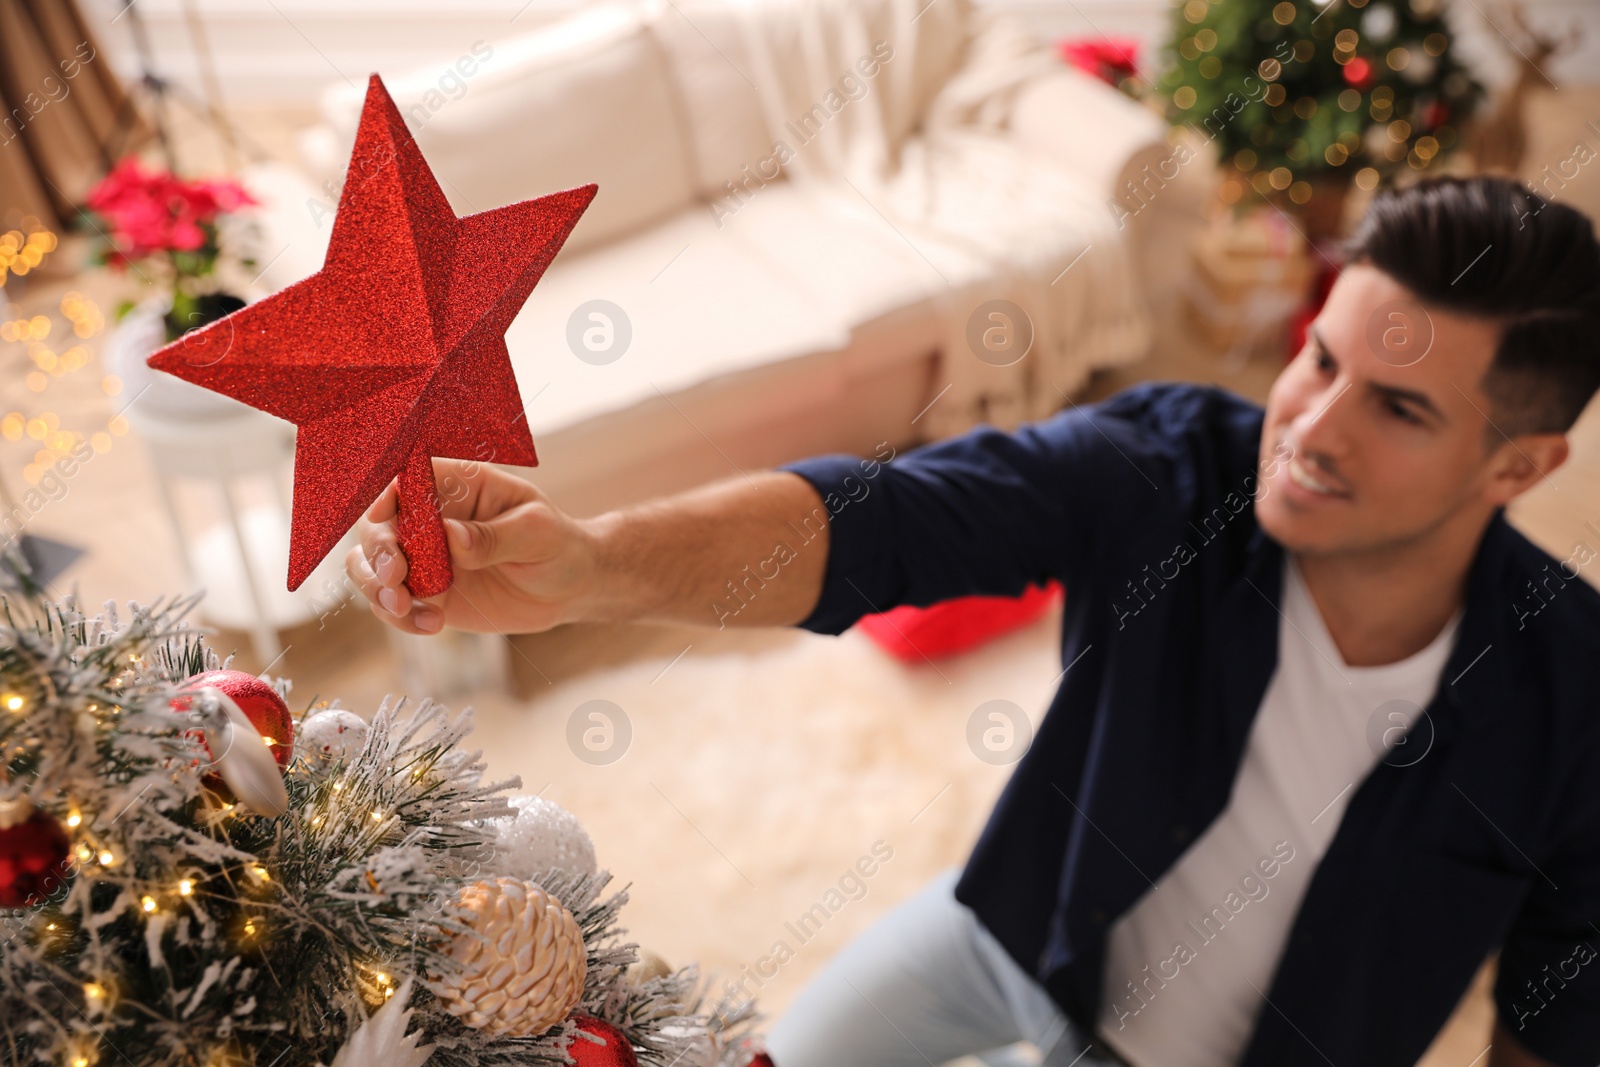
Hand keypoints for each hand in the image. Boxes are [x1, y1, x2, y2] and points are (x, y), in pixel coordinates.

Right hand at [345, 458, 596, 635]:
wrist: (570, 588)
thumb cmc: (559, 545)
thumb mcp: (538, 534)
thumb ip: (494, 535)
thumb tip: (452, 537)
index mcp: (460, 485)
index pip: (410, 477)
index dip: (387, 493)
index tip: (381, 515)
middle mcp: (432, 517)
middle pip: (379, 524)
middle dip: (378, 551)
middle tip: (395, 578)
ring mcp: (425, 556)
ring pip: (371, 564)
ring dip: (376, 587)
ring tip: (403, 607)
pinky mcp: (427, 592)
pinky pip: (393, 603)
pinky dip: (400, 617)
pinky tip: (430, 625)